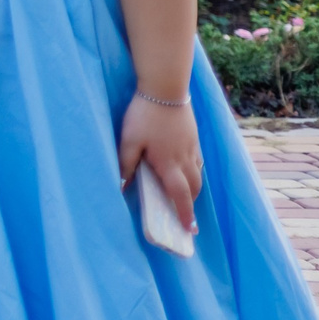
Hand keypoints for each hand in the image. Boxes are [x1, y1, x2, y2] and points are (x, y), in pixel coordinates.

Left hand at [119, 92, 203, 233]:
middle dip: (190, 204)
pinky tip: (186, 169)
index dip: (185, 214)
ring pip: (198, 175)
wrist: (166, 89)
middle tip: (186, 217)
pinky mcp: (194, 137)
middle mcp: (185, 159)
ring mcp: (192, 147)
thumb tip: (120, 186)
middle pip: (193, 188)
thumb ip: (125, 164)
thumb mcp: (129, 140)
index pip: (180, 196)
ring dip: (193, 189)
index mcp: (170, 164)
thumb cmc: (144, 116)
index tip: (189, 230)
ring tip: (184, 197)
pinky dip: (194, 171)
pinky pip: (198, 161)